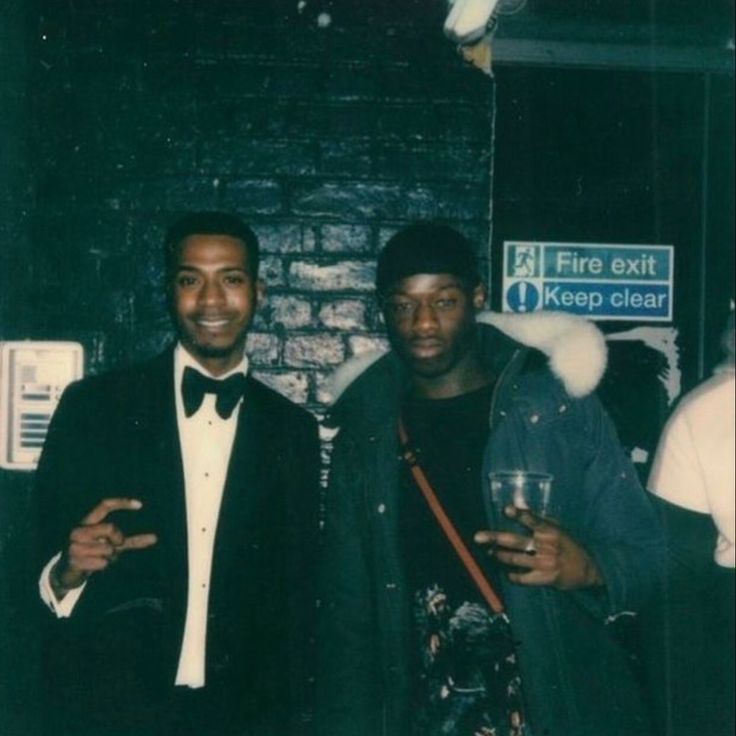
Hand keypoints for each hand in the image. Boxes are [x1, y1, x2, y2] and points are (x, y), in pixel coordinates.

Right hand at [50, 498, 157, 598]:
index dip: (122, 503)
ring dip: (110, 556)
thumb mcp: (113, 545)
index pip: (104, 505)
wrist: (68, 572)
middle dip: (118, 539)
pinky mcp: (73, 560)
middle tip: (114, 547)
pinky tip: (97, 565)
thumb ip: (131, 541)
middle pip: (110, 527)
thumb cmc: (94, 554)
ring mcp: (74, 545)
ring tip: (101, 558)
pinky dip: (104, 565)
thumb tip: (155, 538)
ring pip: (107, 548)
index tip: (140, 505)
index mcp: (88, 522)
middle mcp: (78, 530)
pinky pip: (102, 562)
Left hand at [474, 506, 603, 590]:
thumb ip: (536, 517)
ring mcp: (545, 563)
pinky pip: (522, 578)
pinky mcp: (545, 579)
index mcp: (550, 531)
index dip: (520, 514)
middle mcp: (546, 546)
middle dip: (495, 539)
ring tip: (490, 553)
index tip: (506, 509)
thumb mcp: (557, 528)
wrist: (588, 570)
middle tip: (478, 537)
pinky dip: (512, 575)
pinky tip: (506, 572)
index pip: (533, 520)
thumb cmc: (569, 545)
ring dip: (499, 556)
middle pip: (516, 541)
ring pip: (515, 559)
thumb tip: (517, 501)